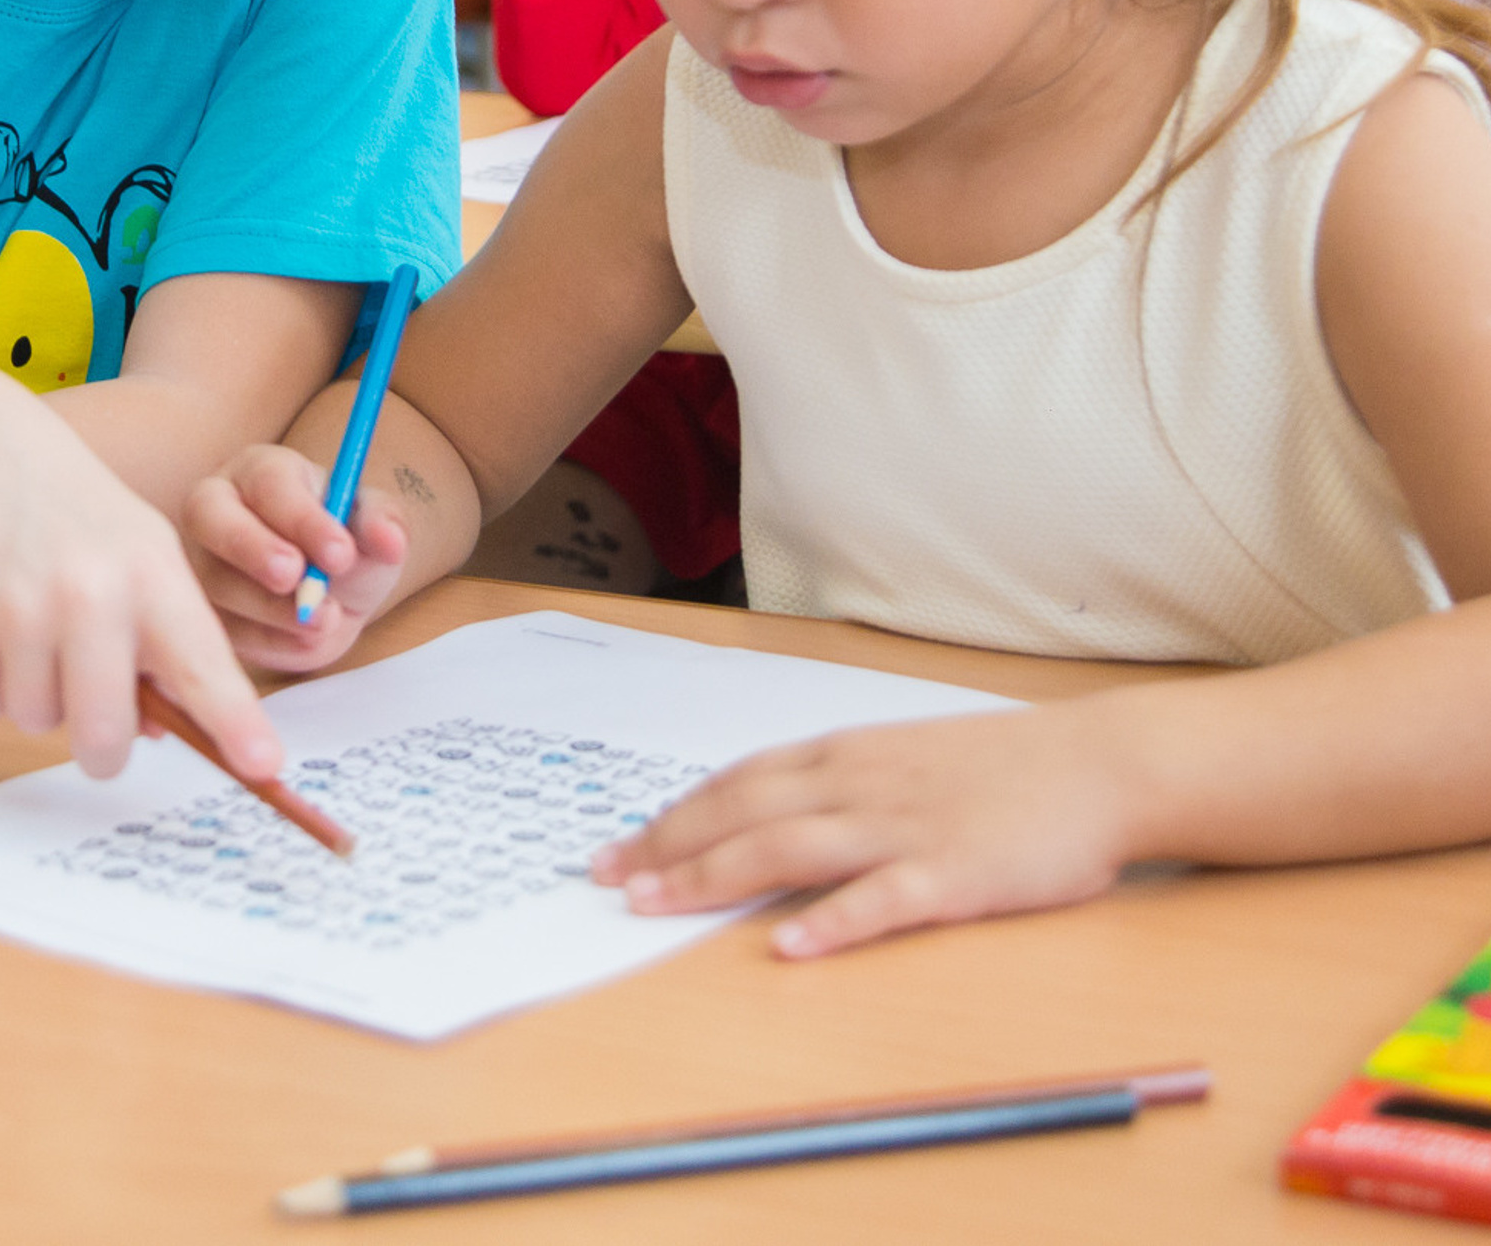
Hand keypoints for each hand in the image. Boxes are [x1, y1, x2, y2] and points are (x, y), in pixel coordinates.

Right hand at [0, 401, 279, 781]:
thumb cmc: (87, 527)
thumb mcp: (147, 560)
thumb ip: (167, 645)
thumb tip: (164, 732)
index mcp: (152, 577)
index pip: (203, 667)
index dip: (234, 723)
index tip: (263, 765)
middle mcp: (90, 591)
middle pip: (104, 734)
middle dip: (103, 748)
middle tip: (98, 723)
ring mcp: (19, 606)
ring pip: (35, 722)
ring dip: (39, 701)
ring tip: (39, 635)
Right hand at [183, 444, 408, 673]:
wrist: (331, 591)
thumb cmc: (346, 541)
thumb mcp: (372, 526)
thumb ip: (382, 524)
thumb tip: (387, 539)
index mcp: (260, 471)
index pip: (270, 483)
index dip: (302, 518)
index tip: (341, 554)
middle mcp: (217, 508)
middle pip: (209, 516)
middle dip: (253, 548)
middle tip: (298, 578)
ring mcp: (202, 561)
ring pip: (216, 582)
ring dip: (271, 608)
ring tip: (324, 619)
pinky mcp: (204, 610)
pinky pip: (224, 629)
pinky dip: (269, 641)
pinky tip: (306, 638)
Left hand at [592, 700, 1141, 956]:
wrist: (1096, 763)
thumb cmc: (999, 767)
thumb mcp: (902, 758)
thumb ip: (839, 783)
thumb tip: (767, 812)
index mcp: (845, 757)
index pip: (736, 784)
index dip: (674, 816)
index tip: (619, 847)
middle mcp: (859, 785)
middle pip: (742, 813)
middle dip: (667, 846)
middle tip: (606, 880)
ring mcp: (903, 827)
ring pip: (790, 848)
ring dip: (714, 876)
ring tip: (655, 905)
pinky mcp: (954, 874)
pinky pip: (882, 899)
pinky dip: (831, 921)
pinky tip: (788, 945)